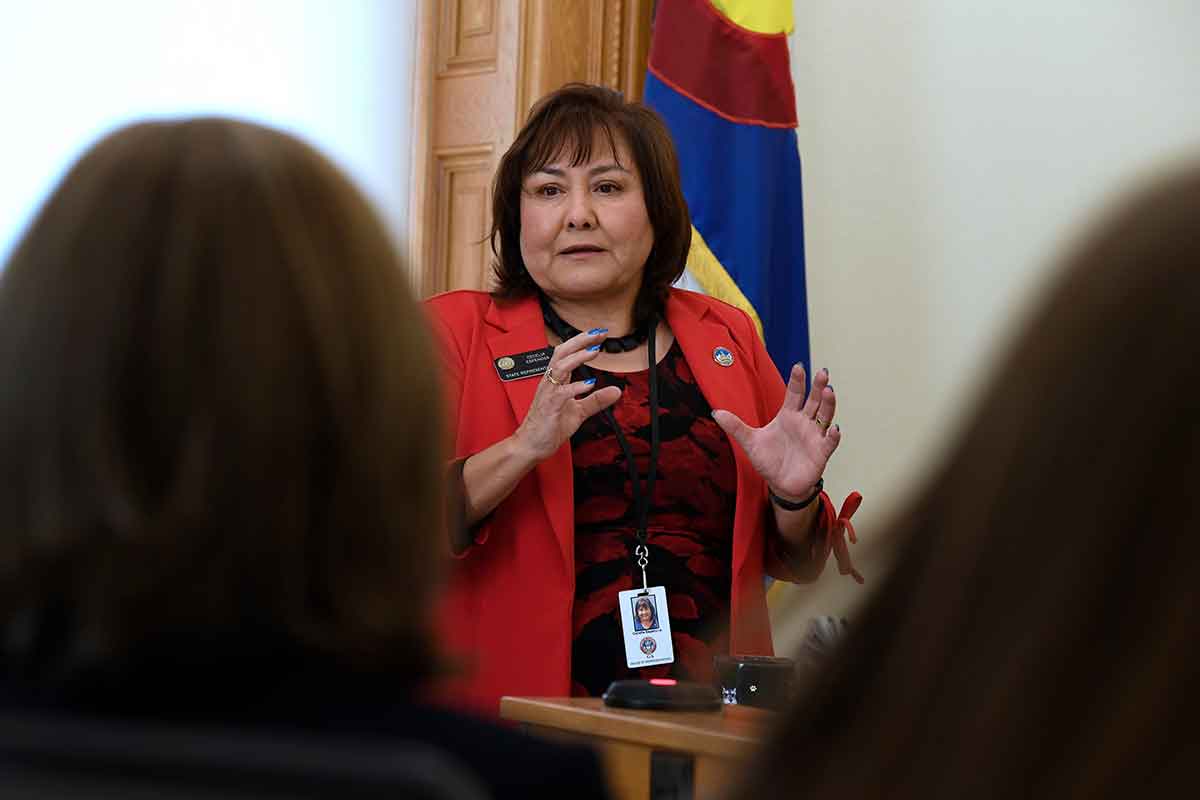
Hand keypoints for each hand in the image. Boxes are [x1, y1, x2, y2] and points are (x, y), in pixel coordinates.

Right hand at [511, 329, 621, 461]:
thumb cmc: (549, 426)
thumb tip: (615, 391)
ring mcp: (548, 393)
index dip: (582, 341)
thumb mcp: (578, 411)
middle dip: (580, 340)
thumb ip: (596, 400)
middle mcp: (550, 382)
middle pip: (562, 352)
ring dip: (578, 358)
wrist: (532, 444)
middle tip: (599, 333)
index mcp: (556, 380)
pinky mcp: (549, 406)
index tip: (599, 334)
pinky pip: (561, 392)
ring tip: (594, 351)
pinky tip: (589, 384)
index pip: (567, 353)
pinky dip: (575, 387)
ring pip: (560, 367)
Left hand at [712, 364, 840, 499]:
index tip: (798, 366)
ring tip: (829, 391)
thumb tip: (716, 412)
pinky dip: (834, 435)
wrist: (780, 484)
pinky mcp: (821, 452)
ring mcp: (814, 436)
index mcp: (788, 415)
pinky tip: (835, 428)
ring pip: (825, 416)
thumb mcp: (750, 442)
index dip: (797, 380)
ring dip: (828, 404)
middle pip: (814, 400)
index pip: (794, 393)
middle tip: (823, 373)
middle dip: (819, 386)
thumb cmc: (768, 460)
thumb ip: (735, 426)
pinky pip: (830, 442)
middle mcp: (804, 422)